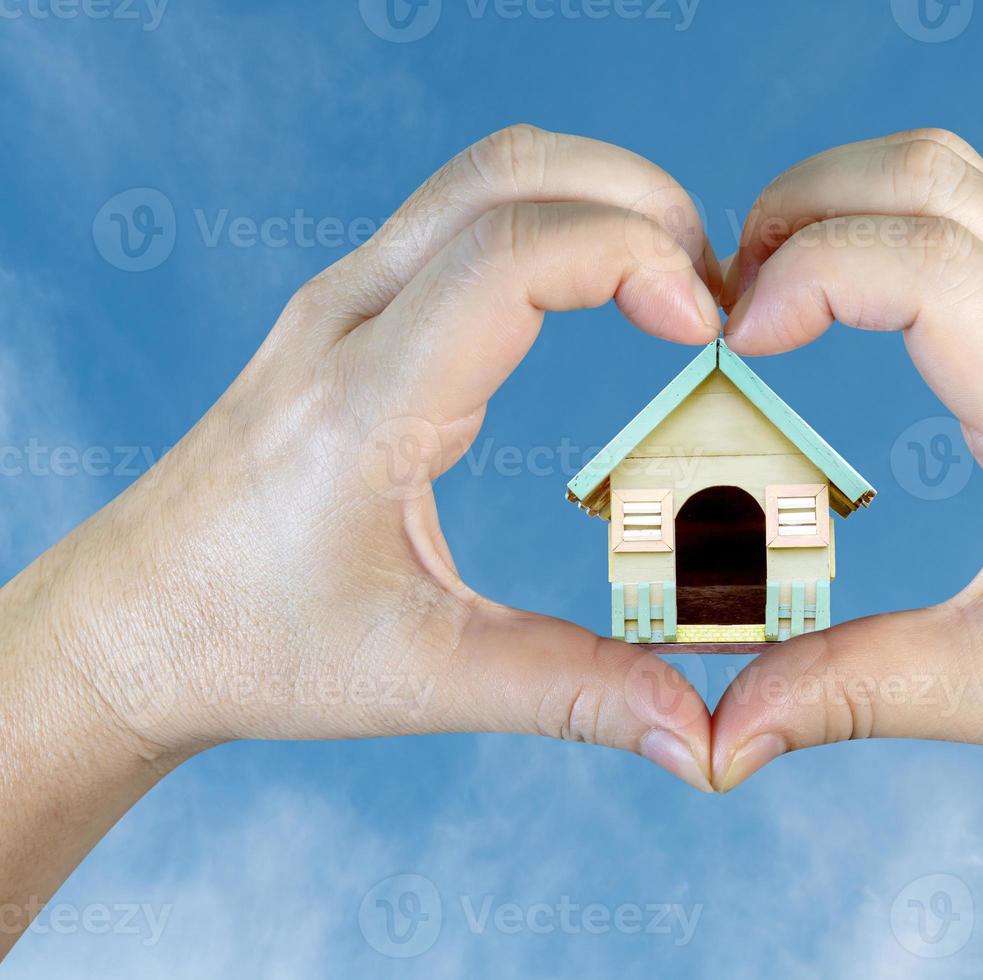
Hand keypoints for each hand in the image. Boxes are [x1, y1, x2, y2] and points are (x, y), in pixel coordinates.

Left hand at [8, 126, 722, 788]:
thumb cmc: (252, 645)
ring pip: (483, 175)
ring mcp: (338, 302)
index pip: (510, 256)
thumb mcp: (422, 679)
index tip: (707, 325)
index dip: (631, 257)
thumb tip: (698, 732)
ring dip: (598, 198)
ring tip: (675, 286)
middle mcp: (343, 323)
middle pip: (507, 172)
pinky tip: (599, 291)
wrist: (131, 622)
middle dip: (638, 201)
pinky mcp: (346, 310)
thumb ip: (572, 694)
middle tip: (717, 290)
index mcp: (363, 405)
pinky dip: (553, 221)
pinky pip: (460, 216)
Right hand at [707, 130, 982, 974]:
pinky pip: (973, 222)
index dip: (811, 274)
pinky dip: (882, 229)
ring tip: (767, 294)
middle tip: (727, 300)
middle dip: (802, 207)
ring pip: (955, 180)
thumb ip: (845, 694)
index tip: (735, 344)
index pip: (934, 268)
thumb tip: (719, 735)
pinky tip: (836, 308)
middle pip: (935, 179)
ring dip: (842, 204)